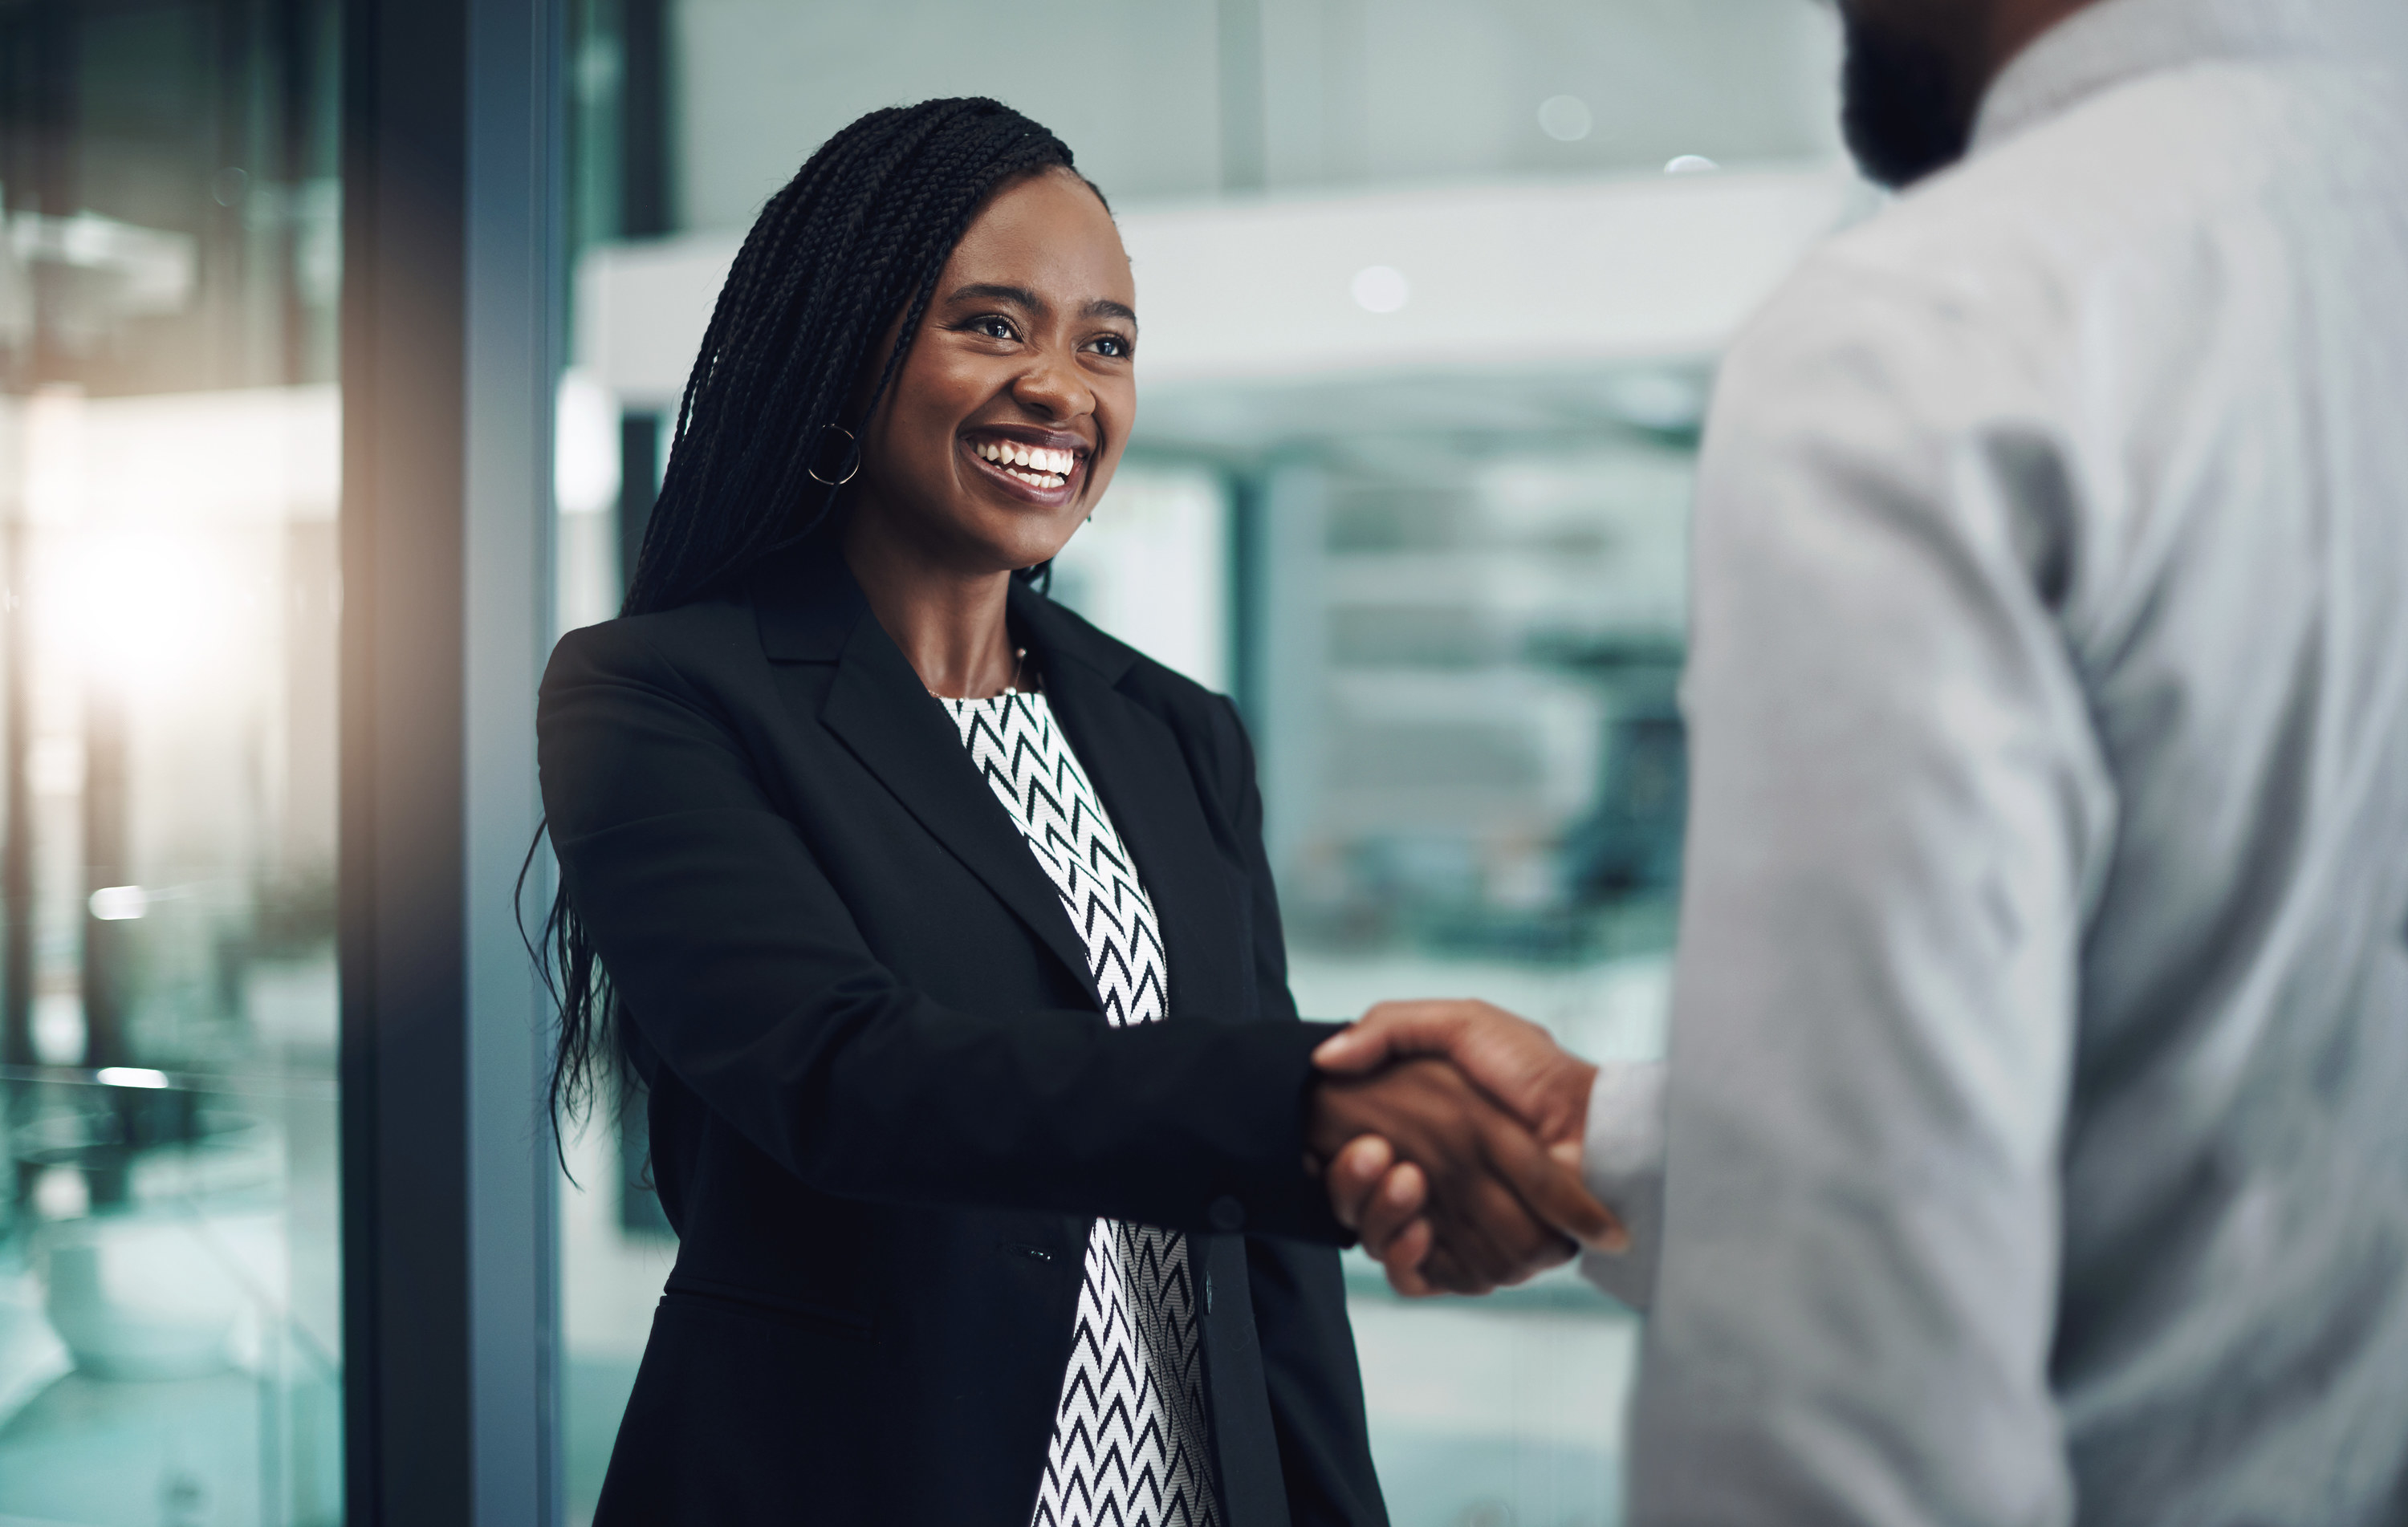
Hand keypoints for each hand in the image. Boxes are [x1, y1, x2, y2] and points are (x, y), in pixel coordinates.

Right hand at [1306, 1056, 1615, 1294]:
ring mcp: (1446, 1228)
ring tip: (1410, 1180)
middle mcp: (1424, 1185)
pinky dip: (1407, 1260)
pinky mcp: (1472, 1262)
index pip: (1346, 1165)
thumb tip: (1324, 1059)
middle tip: (1375, 1155)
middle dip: (1352, 1188)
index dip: (1334, 1163)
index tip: (1331, 1144)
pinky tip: (1421, 1230)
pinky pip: (1417, 1281)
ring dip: (1381, 1218)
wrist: (1592, 1123)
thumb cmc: (1533, 1070)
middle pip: (1355, 1208)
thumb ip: (1389, 1028)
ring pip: (1380, 1243)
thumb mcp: (1461, 1025)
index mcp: (1413, 1136)